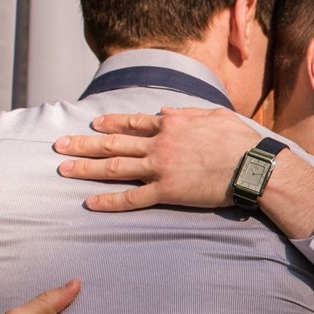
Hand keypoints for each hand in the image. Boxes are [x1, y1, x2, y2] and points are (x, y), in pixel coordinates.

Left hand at [53, 107, 256, 211]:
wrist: (253, 167)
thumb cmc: (241, 141)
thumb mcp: (214, 115)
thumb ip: (186, 112)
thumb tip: (164, 111)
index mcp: (170, 124)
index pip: (132, 123)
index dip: (110, 124)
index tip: (93, 125)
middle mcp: (159, 144)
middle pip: (113, 145)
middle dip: (84, 144)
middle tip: (60, 146)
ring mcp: (160, 168)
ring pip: (114, 168)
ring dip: (86, 168)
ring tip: (64, 169)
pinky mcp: (166, 192)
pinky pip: (132, 197)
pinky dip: (109, 200)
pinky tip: (90, 202)